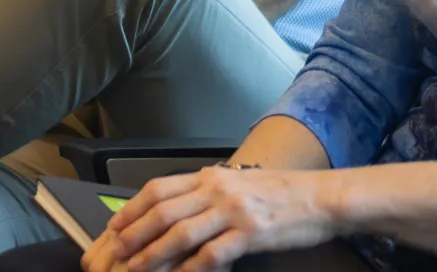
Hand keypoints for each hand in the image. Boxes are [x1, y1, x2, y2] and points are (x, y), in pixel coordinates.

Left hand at [83, 166, 341, 271]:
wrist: (323, 197)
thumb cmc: (284, 192)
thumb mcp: (242, 182)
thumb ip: (211, 192)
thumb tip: (178, 210)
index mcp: (214, 175)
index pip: (160, 188)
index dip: (132, 209)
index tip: (113, 228)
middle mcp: (220, 189)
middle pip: (163, 211)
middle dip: (133, 235)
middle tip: (115, 255)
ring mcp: (235, 210)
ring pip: (181, 233)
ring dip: (153, 255)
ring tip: (135, 271)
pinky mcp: (251, 233)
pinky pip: (211, 255)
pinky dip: (190, 270)